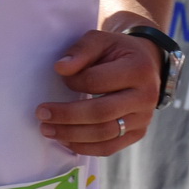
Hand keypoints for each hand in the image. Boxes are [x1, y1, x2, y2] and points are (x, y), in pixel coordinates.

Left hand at [37, 30, 160, 154]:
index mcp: (138, 69)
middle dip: (67, 115)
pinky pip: (109, 148)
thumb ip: (81, 51)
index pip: (98, 81)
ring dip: (71, 135)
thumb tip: (60, 69)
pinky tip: (65, 140)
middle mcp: (146, 97)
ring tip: (47, 129)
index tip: (60, 77)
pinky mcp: (137, 134)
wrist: (146, 66)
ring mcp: (143, 119)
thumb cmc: (117, 52)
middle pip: (101, 113)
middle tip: (42, 113)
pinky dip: (84, 147)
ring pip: (104, 135)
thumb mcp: (101, 40)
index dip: (74, 81)